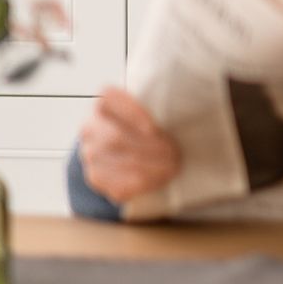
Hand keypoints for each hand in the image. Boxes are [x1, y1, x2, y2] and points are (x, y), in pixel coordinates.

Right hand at [79, 87, 181, 203]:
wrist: (124, 153)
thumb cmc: (146, 127)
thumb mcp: (151, 111)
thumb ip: (161, 107)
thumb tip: (191, 106)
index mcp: (104, 105)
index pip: (109, 99)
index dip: (132, 113)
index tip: (154, 128)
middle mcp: (92, 128)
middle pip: (115, 137)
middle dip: (149, 147)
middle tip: (175, 153)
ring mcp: (91, 155)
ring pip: (117, 161)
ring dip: (149, 167)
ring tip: (173, 166)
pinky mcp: (97, 178)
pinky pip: (118, 184)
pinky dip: (144, 183)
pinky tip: (161, 179)